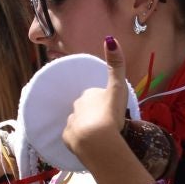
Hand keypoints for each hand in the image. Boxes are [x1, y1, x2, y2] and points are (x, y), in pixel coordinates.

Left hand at [61, 35, 130, 166]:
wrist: (97, 142)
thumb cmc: (110, 114)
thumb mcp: (117, 89)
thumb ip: (116, 66)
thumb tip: (109, 38)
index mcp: (88, 95)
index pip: (95, 96)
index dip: (104, 103)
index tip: (112, 111)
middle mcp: (76, 107)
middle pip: (86, 109)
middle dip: (95, 115)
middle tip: (108, 125)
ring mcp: (70, 123)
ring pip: (79, 123)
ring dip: (88, 128)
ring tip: (100, 137)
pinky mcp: (67, 139)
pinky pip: (74, 137)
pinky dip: (81, 140)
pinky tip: (90, 145)